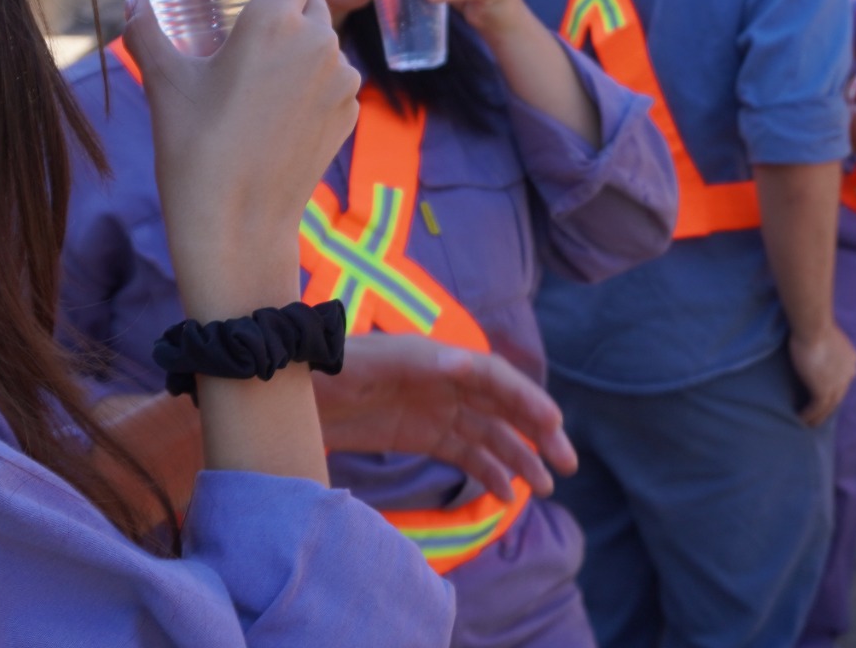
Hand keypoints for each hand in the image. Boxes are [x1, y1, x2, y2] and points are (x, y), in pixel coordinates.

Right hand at [126, 0, 362, 320]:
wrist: (238, 226)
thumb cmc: (196, 150)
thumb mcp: (164, 85)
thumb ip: (147, 32)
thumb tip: (134, 3)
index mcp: (275, 22)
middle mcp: (319, 43)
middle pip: (311, 3)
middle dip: (282, 9)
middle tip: (245, 30)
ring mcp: (341, 81)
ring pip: (323, 44)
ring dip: (298, 48)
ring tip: (257, 78)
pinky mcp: (349, 115)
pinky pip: (332, 81)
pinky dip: (310, 84)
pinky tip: (275, 112)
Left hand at [316, 336, 577, 499]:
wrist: (290, 389)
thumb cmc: (327, 368)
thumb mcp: (369, 362)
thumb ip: (416, 362)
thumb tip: (464, 364)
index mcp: (438, 360)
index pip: (495, 379)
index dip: (527, 400)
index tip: (553, 425)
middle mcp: (445, 383)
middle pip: (503, 409)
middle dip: (537, 434)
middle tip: (566, 464)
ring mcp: (435, 410)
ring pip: (490, 436)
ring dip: (518, 459)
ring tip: (543, 489)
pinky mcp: (420, 435)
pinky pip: (464, 454)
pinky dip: (486, 473)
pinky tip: (504, 495)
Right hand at [790, 323, 855, 426]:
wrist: (813, 327)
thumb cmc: (813, 323)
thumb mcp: (824, 333)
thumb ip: (825, 342)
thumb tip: (814, 340)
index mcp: (852, 359)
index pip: (844, 379)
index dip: (835, 388)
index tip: (825, 394)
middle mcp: (849, 373)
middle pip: (838, 395)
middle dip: (828, 406)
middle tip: (818, 415)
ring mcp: (838, 384)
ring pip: (828, 407)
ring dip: (818, 417)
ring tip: (808, 424)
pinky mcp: (824, 390)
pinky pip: (817, 409)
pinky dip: (808, 416)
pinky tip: (799, 419)